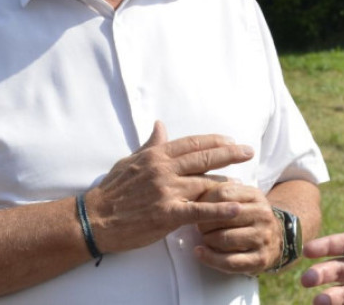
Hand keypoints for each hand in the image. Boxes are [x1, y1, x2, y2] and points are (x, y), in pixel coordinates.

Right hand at [84, 121, 254, 252]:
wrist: (94, 219)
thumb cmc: (112, 190)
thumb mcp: (130, 160)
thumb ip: (150, 144)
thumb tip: (160, 125)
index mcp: (157, 155)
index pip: (192, 143)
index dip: (214, 141)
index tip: (231, 139)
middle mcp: (164, 169)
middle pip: (205, 158)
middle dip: (230, 153)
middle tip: (248, 151)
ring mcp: (167, 191)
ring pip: (205, 183)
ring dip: (227, 183)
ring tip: (244, 183)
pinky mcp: (168, 214)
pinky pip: (200, 210)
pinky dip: (220, 210)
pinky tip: (236, 209)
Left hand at [194, 182, 281, 273]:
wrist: (276, 239)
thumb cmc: (250, 217)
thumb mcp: (243, 198)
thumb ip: (224, 193)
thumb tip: (197, 196)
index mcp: (256, 196)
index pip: (223, 193)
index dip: (205, 201)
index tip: (196, 207)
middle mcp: (263, 215)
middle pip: (223, 217)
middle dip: (204, 223)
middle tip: (198, 226)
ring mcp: (263, 238)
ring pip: (225, 239)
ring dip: (207, 239)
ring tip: (204, 237)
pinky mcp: (260, 259)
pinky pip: (229, 261)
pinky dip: (210, 258)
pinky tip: (200, 253)